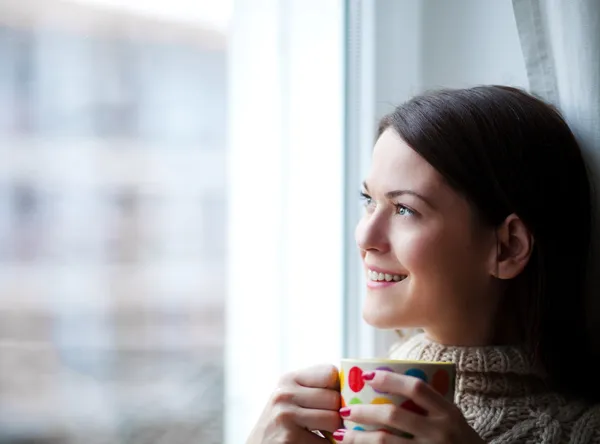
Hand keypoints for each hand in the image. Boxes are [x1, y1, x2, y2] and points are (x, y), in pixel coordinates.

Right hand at [246, 364, 342, 443]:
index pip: (330, 372)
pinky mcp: (288, 438)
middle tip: (333, 423)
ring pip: (333, 420)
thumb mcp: (291, 399)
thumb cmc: (281, 425)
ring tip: (325, 435)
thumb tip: (356, 387)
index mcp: (288, 379)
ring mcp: (285, 416)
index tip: (335, 401)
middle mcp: (285, 393)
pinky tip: (316, 443)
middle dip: (338, 414)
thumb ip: (314, 389)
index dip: (338, 388)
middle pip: (334, 398)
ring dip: (335, 433)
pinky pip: (325, 443)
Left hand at [331, 370, 483, 442]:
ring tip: (341, 434)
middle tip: (344, 409)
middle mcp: (440, 432)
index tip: (366, 376)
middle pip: (394, 416)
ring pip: (384, 442)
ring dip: (358, 438)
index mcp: (448, 412)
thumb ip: (429, 404)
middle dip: (364, 412)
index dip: (389, 380)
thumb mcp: (452, 418)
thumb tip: (386, 384)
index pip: (416, 387)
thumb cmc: (461, 441)